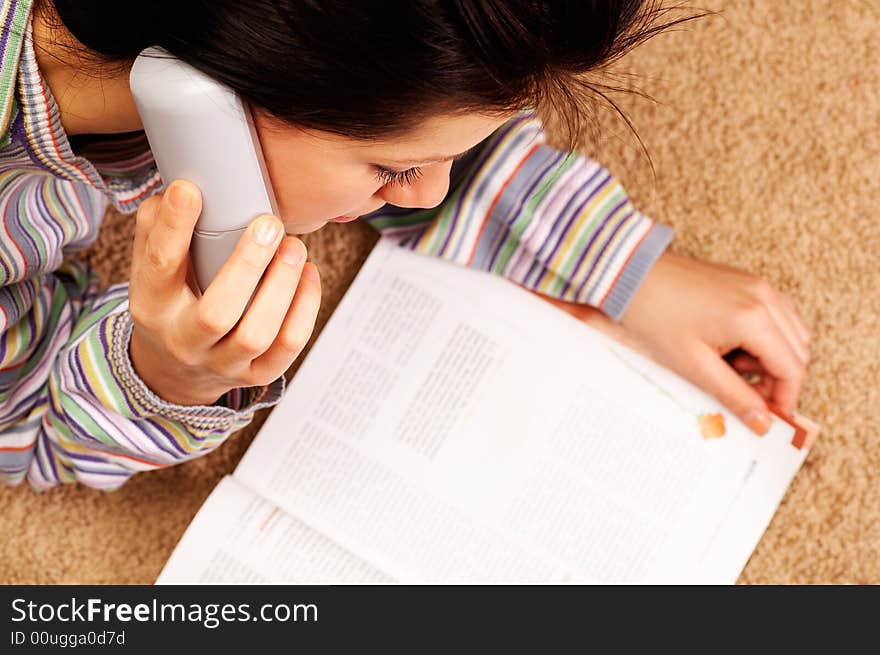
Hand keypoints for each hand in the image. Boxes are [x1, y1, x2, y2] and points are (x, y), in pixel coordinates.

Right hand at [128, 180, 321, 405]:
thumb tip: (180, 187)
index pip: (159, 266)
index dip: (173, 227)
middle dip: (247, 265)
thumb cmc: (170, 302)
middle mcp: (184, 340)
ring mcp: (221, 363)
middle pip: (216, 313)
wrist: (174, 370)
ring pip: (256, 334)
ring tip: (295, 247)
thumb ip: (157, 228)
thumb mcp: (149, 270)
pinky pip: (287, 347)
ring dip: (282, 287)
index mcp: (151, 306)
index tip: (190, 190)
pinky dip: (304, 309)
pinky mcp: (255, 375)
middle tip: (269, 223)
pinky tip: (308, 274)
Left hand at [536, 252, 809, 434]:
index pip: (792, 368)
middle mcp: (765, 296)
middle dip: (778, 379)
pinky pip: (775, 315)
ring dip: (771, 358)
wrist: (631, 276)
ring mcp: (758, 285)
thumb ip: (733, 395)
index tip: (769, 417)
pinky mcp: (747, 281)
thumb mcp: (694, 364)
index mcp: (754, 318)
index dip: (785, 398)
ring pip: (791, 333)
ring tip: (730, 366)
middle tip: (744, 394)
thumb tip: (762, 422)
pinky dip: (764, 337)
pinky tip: (731, 346)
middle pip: (798, 351)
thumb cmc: (655, 316)